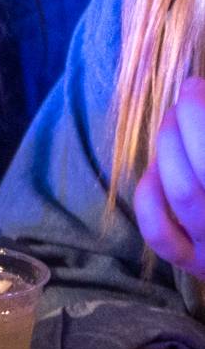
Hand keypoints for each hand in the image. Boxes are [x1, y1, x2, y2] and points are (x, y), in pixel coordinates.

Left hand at [133, 76, 204, 275]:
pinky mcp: (194, 263)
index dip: (201, 114)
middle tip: (188, 94)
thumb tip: (197, 92)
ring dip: (170, 146)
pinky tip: (156, 169)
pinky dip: (149, 197)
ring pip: (183, 193)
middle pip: (203, 171)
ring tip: (173, 119)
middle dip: (190, 121)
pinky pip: (160, 234)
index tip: (196, 84)